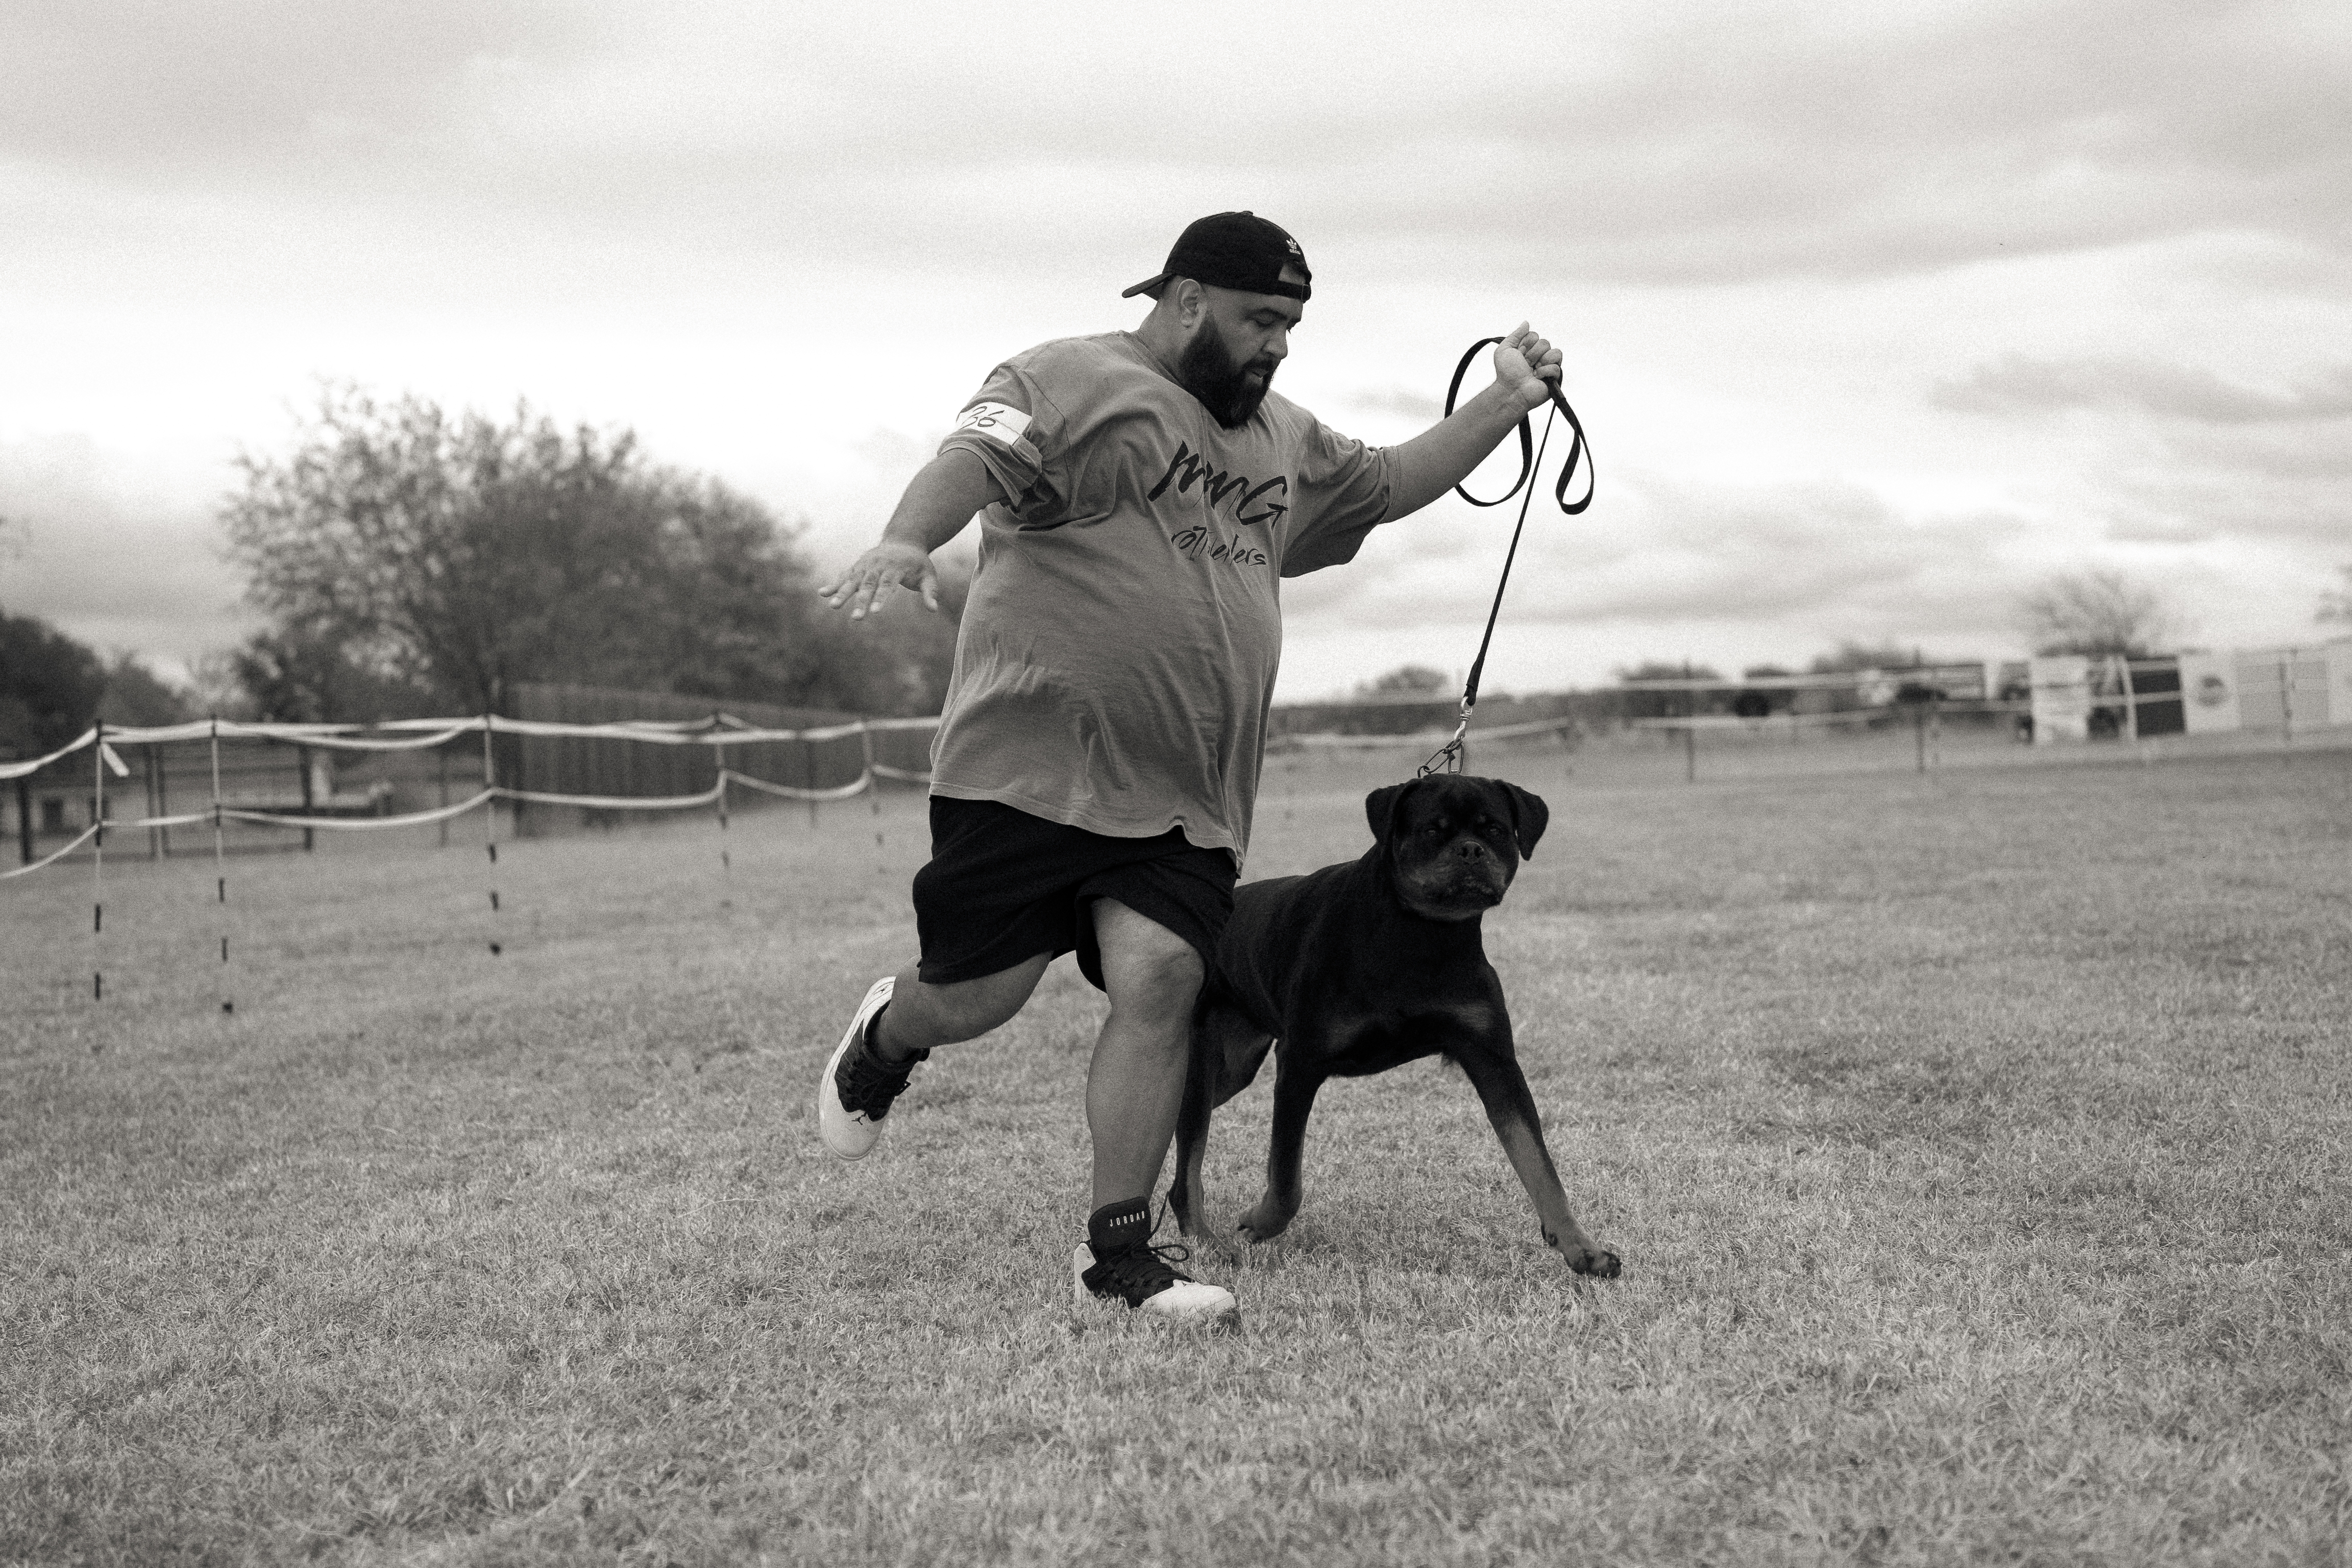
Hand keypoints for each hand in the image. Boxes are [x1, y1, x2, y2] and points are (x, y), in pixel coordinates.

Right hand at [817, 539, 937, 618]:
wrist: (903, 540)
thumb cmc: (917, 562)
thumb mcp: (928, 575)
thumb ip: (930, 592)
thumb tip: (933, 609)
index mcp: (896, 567)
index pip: (887, 585)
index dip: (881, 598)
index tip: (874, 612)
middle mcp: (878, 565)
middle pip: (868, 585)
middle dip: (861, 602)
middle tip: (856, 618)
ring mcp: (866, 564)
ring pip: (853, 580)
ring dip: (842, 593)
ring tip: (833, 607)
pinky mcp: (858, 566)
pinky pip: (844, 575)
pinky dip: (834, 584)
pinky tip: (822, 593)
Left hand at [1491, 322, 1563, 412]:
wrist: (1511, 390)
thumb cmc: (1506, 373)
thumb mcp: (1505, 349)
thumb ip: (1516, 334)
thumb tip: (1526, 323)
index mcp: (1528, 349)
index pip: (1534, 336)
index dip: (1525, 344)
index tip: (1518, 354)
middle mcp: (1539, 356)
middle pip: (1544, 343)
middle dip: (1532, 354)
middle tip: (1525, 364)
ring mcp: (1547, 366)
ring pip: (1554, 352)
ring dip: (1540, 361)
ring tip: (1532, 371)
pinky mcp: (1554, 377)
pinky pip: (1556, 366)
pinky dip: (1544, 372)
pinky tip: (1536, 377)